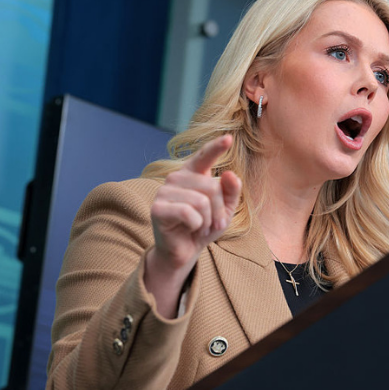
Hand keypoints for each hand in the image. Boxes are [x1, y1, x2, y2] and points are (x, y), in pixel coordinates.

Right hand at [145, 135, 241, 315]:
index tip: (228, 138)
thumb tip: (230, 174)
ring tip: (200, 227)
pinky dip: (196, 226)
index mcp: (193, 174)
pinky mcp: (157, 208)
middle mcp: (177, 177)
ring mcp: (164, 191)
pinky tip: (189, 229)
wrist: (184, 251)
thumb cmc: (204, 226)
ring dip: (207, 220)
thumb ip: (231, 191)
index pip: (204, 156)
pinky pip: (189, 213)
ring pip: (202, 201)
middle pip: (212, 187)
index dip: (215, 147)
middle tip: (213, 224)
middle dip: (219, 210)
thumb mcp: (225, 210)